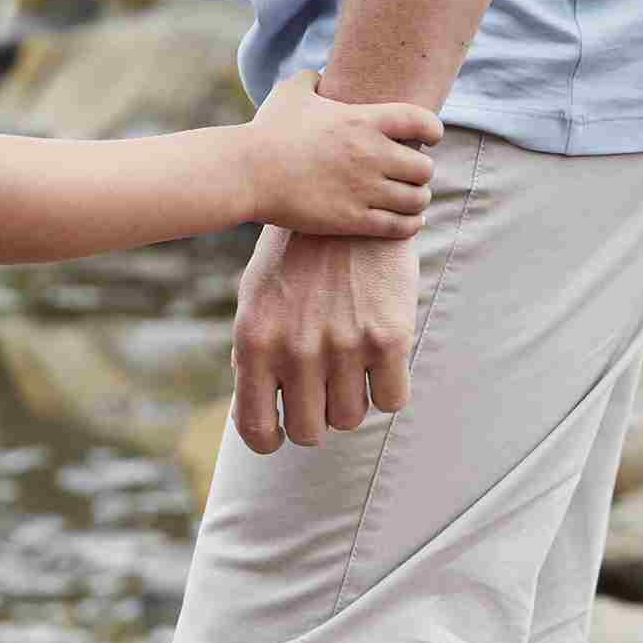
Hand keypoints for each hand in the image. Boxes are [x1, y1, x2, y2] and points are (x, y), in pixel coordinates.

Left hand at [230, 221, 419, 454]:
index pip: (256, 430)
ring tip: (349, 365)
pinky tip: (379, 361)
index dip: (270, 439)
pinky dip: (387, 388)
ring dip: (351, 400)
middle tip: (321, 393)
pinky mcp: (389, 336)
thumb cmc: (296, 257)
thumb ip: (253, 354)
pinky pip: (392, 399)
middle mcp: (296, 349)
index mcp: (255, 342)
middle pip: (310, 432)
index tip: (281, 428)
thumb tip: (251, 412)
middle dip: (315, 420)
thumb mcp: (256, 298)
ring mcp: (344, 345)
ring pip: (351, 418)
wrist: (347, 202)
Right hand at [245, 71, 439, 237]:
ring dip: (416, 199)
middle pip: (425, 168)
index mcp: (363, 120)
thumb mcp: (291, 92)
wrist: (246, 172)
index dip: (433, 130)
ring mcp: (364, 189)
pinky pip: (400, 227)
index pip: (422, 122)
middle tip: (408, 174)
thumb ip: (313, 79)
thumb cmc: (267, 131)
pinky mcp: (352, 220)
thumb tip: (322, 78)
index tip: (429, 138)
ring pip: (418, 199)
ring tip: (408, 199)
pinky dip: (409, 224)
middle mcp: (371, 155)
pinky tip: (404, 220)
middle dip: (420, 172)